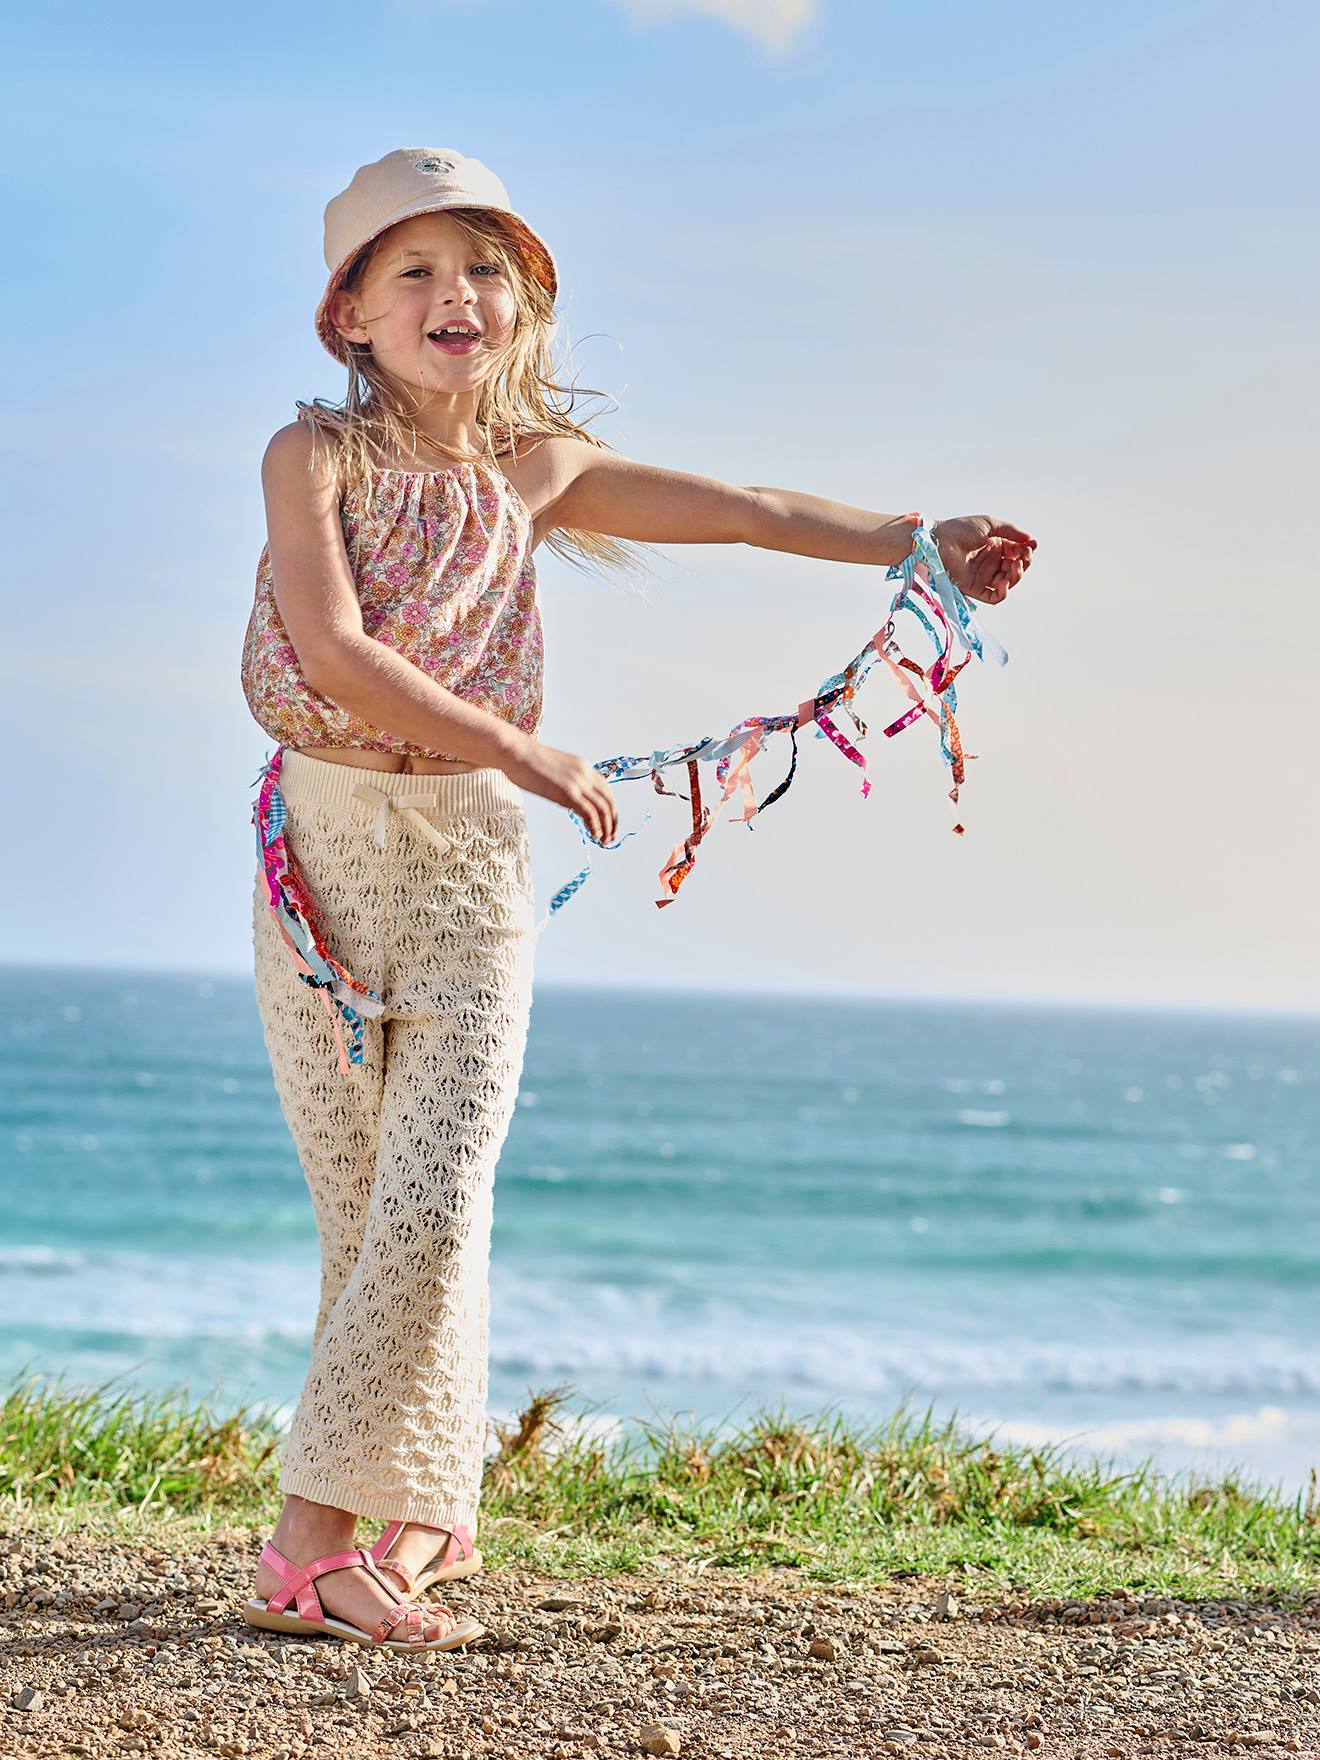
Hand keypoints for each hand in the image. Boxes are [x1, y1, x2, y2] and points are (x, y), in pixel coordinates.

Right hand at [497, 734, 619, 845]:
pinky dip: (595, 826)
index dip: (610, 809)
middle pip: (609, 800)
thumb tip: (572, 803)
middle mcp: (585, 773)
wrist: (515, 752)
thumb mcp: (555, 771)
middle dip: (612, 821)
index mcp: (583, 766)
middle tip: (610, 837)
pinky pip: (590, 812)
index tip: (608, 823)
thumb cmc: (527, 761)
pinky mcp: (568, 792)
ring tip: (604, 840)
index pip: (605, 790)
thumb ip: (568, 785)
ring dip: (606, 827)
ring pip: (603, 808)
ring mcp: (578, 782)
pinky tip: (594, 835)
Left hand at [928, 516, 1036, 604]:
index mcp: (994, 547)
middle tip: (1023, 555)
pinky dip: (1003, 592)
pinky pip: (993, 597)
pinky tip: (1004, 581)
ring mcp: (982, 577)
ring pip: (1008, 584)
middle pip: (1015, 569)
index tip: (1031, 545)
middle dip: (1024, 563)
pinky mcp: (974, 589)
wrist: (939, 540)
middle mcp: (990, 563)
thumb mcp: (990, 525)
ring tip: (1015, 565)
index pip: (1017, 553)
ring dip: (1016, 576)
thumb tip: (1030, 540)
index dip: (1026, 551)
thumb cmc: (960, 529)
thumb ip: (1011, 532)